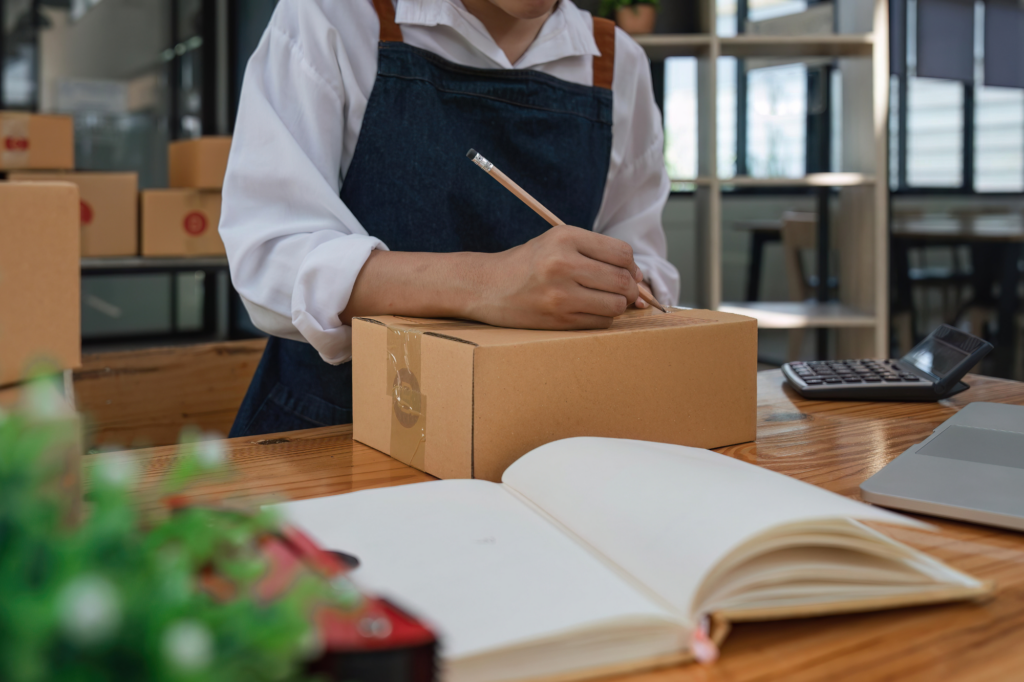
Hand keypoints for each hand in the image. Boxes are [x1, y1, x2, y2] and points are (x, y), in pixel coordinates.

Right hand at [468, 225, 643, 329]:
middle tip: (622, 290)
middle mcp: (562, 264)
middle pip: (622, 280)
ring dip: (617, 305)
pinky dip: (602, 318)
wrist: (486, 286)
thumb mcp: (557, 242)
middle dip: (630, 289)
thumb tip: (640, 280)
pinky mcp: (558, 319)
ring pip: (615, 305)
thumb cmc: (528, 264)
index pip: (622, 253)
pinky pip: (600, 322)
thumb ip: (597, 253)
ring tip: (604, 300)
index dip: (631, 266)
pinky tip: (588, 311)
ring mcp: (560, 294)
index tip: (627, 272)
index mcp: (565, 238)